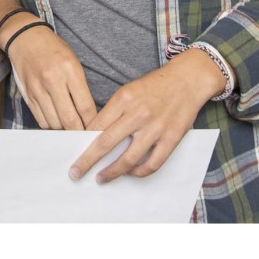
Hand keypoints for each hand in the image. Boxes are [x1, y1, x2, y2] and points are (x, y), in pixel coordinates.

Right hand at [5, 23, 97, 130]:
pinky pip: (41, 120)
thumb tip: (89, 115)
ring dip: (65, 130)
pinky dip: (51, 125)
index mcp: (69, 70)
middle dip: (79, 131)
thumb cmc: (53, 50)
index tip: (97, 130)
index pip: (85, 106)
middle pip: (70, 119)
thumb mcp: (73, 62)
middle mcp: (52, 81)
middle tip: (85, 135)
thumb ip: (81, 87)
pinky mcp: (28, 96)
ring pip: (55, 123)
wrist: (25, 39)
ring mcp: (38, 89)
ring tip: (71, 128)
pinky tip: (57, 122)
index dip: (93, 123)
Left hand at [68, 49, 222, 182]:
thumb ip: (113, 111)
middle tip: (75, 172)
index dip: (82, 141)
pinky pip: (153, 163)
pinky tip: (130, 173)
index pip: (96, 125)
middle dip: (88, 160)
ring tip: (101, 178)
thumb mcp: (128, 91)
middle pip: (106, 143)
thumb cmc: (154, 86)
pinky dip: (140, 172)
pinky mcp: (171, 139)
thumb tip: (95, 134)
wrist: (186, 80)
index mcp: (123, 99)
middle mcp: (138, 114)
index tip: (72, 152)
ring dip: (112, 172)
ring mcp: (155, 128)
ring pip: (129, 158)